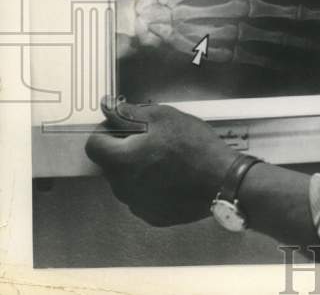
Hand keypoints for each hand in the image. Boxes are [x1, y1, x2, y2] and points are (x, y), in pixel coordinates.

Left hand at [85, 97, 237, 226]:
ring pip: (127, 180)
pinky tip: (173, 175)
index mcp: (120, 161)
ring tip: (168, 157)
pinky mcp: (153, 215)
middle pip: (111, 163)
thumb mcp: (163, 117)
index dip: (106, 131)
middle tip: (154, 138)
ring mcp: (137, 204)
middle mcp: (122, 187)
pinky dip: (153, 185)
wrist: (222, 180)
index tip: (124, 126)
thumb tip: (109, 107)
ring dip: (139, 167)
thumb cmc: (195, 148)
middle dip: (126, 148)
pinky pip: (143, 196)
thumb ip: (130, 113)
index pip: (94, 144)